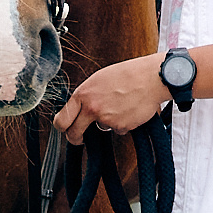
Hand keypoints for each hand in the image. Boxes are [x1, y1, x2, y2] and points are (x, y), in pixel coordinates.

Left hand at [54, 55, 171, 144]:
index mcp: (83, 94)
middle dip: (75, 138)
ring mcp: (106, 119)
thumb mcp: (98, 79)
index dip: (61, 127)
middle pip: (74, 133)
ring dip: (107, 122)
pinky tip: (129, 109)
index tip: (65, 129)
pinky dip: (123, 123)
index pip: (62, 119)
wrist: (150, 78)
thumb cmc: (127, 74)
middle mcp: (92, 108)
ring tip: (119, 105)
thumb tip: (80, 108)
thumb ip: (87, 95)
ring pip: (101, 128)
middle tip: (79, 138)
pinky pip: (118, 129)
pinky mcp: (121, 127)